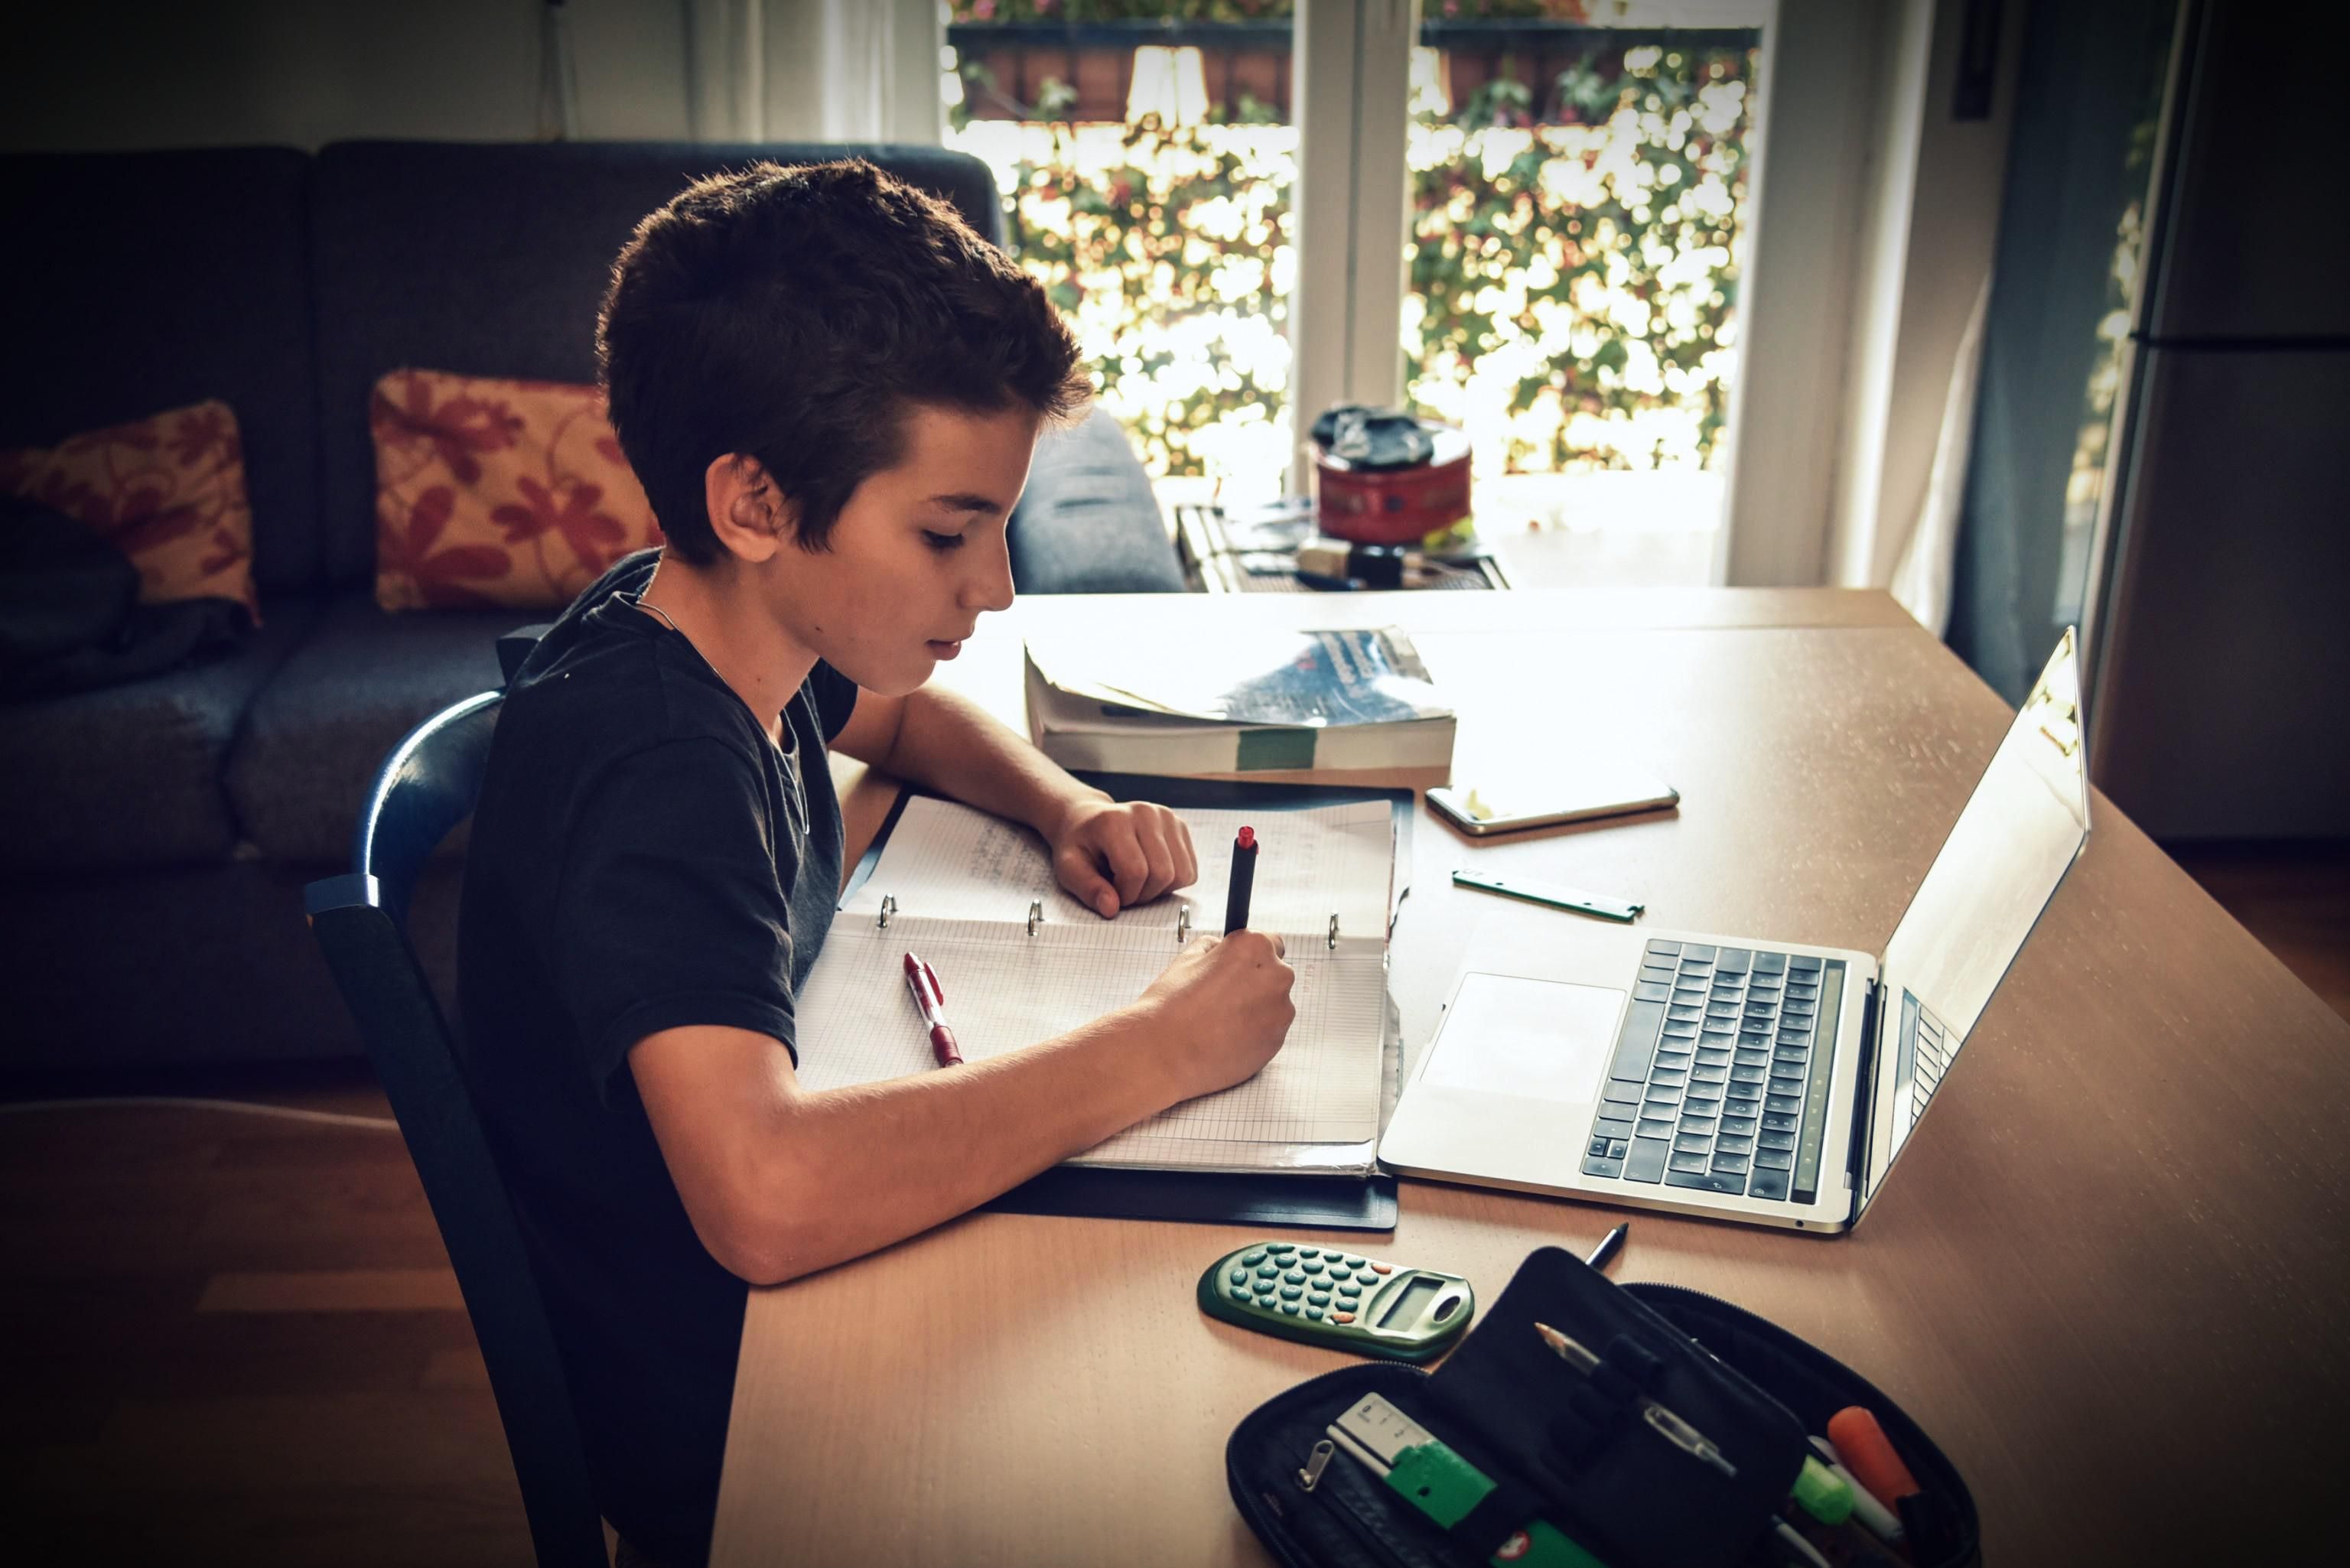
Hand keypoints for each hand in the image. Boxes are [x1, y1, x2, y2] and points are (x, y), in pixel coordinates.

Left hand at [1047, 795, 1197, 917]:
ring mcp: (1166, 817)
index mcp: (1114, 821)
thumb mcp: (1069, 868)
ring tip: (1138, 881)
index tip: (1111, 893)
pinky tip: (1151, 872)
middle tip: (1124, 889)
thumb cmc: (1079, 845)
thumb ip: (1088, 889)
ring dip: (1160, 889)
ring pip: (1181, 874)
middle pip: (1162, 873)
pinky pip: (1189, 870)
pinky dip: (1172, 882)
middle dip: (1143, 894)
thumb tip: (1111, 908)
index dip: (1125, 894)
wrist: (1089, 819)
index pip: (1135, 872)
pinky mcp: (1180, 826)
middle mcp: (1145, 813)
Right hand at [1132, 931, 1295, 1099]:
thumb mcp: (1187, 959)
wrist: (1164, 1055)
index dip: (1252, 956)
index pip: (1271, 941)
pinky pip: (1271, 1030)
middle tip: (1223, 997)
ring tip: (1221, 1022)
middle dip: (1255, 982)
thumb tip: (1220, 949)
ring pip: (1274, 1004)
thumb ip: (1213, 948)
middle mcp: (1276, 975)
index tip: (1241, 966)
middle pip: (1275, 974)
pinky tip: (1226, 1038)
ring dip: (1256, 1009)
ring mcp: (1281, 1011)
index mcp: (1254, 947)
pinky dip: (1255, 1033)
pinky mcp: (1277, 1040)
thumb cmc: (1171, 1009)